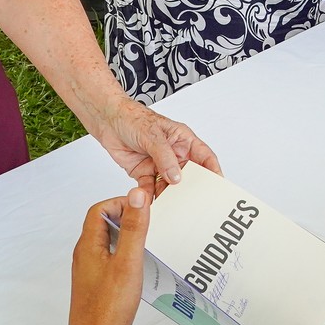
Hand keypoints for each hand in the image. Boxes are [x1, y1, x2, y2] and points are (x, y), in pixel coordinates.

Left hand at [67, 190, 151, 324]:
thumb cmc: (107, 311)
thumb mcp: (127, 262)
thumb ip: (133, 228)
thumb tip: (136, 196)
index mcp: (88, 246)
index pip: (99, 209)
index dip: (121, 202)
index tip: (142, 206)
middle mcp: (85, 256)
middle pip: (103, 223)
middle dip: (126, 217)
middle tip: (147, 220)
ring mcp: (90, 271)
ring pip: (107, 242)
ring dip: (126, 236)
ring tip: (146, 241)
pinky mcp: (96, 284)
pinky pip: (110, 258)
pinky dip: (125, 254)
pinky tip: (139, 266)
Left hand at [89, 102, 220, 190]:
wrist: (107, 121)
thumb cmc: (133, 118)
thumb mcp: (153, 135)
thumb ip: (165, 157)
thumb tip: (177, 177)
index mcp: (183, 140)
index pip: (204, 157)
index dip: (213, 171)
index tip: (217, 185)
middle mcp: (174, 154)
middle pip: (188, 175)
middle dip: (191, 188)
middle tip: (194, 202)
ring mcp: (160, 165)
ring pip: (170, 186)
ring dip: (169, 196)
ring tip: (171, 206)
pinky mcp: (144, 174)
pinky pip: (151, 189)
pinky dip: (150, 197)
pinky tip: (150, 202)